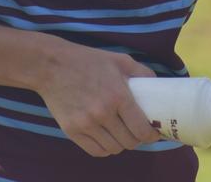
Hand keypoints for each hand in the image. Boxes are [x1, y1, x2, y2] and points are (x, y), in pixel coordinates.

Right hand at [34, 42, 161, 156]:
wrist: (52, 65)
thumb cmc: (88, 61)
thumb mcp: (119, 60)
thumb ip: (142, 72)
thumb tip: (158, 86)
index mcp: (118, 96)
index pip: (141, 129)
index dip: (151, 135)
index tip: (153, 133)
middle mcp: (103, 113)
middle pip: (129, 142)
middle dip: (137, 139)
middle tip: (136, 131)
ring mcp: (86, 124)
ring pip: (114, 149)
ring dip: (121, 144)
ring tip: (121, 134)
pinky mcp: (71, 131)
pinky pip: (96, 151)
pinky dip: (105, 148)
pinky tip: (106, 138)